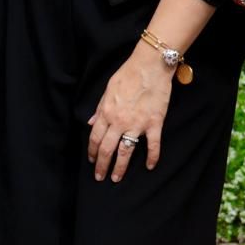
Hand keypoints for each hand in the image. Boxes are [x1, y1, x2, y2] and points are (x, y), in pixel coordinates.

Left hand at [86, 46, 173, 181]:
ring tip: (116, 178)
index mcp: (107, 113)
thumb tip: (91, 122)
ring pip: (126, 151)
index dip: (92, 151)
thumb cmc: (127, 75)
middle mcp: (119, 121)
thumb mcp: (108, 89)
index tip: (92, 161)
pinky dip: (152, 157)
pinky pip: (153, 145)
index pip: (95, 137)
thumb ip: (100, 108)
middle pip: (107, 149)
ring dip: (120, 167)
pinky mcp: (154, 124)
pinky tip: (150, 166)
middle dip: (102, 165)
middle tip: (100, 177)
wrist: (149, 66)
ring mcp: (137, 124)